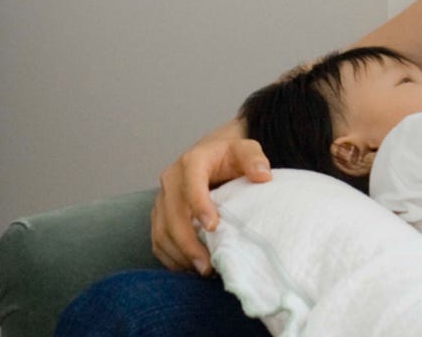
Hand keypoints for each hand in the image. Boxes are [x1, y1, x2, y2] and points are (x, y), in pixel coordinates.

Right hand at [150, 118, 271, 273]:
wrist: (213, 154)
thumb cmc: (231, 155)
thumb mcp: (246, 149)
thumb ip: (254, 159)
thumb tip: (263, 176)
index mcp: (192, 162)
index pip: (191, 185)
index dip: (199, 206)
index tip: (213, 227)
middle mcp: (171, 180)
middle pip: (172, 216)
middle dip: (187, 243)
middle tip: (207, 266)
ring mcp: (162, 199)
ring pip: (161, 231)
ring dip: (179, 255)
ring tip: (202, 271)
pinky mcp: (159, 215)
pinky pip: (158, 240)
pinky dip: (171, 257)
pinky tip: (190, 269)